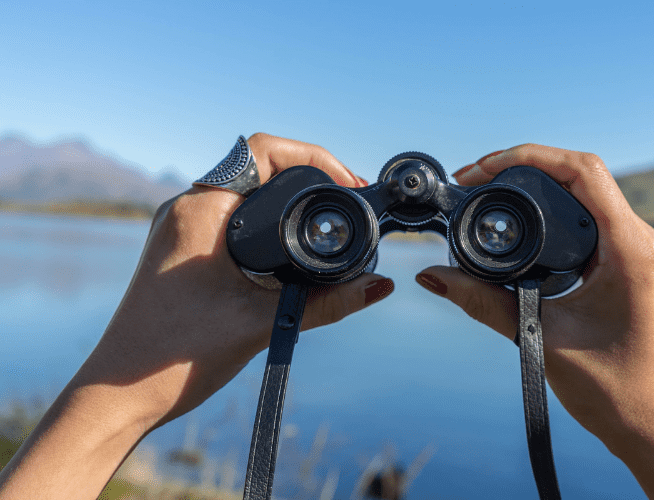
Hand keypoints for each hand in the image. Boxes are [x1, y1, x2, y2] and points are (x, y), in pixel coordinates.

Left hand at [91, 133, 394, 428]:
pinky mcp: (183, 251)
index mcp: (200, 210)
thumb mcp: (260, 324)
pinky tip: (291, 250)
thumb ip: (326, 304)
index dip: (314, 157)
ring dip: (287, 201)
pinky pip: (234, 220)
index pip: (263, 151)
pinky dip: (268, 223)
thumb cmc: (173, 356)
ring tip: (326, 224)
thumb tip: (377, 286)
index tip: (348, 184)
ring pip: (247, 194)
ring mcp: (182, 229)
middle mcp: (187, 209)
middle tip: (346, 203)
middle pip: (259, 168)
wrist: (118, 393)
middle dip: (308, 178)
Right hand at [414, 144, 653, 498]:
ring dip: (538, 188)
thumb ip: (482, 302)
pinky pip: (589, 221)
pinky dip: (552, 213)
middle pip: (581, 174)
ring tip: (490, 194)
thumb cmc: (615, 391)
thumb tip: (432, 277)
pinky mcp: (628, 265)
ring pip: (585, 195)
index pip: (582, 171)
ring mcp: (637, 251)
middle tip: (475, 179)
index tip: (482, 168)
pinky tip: (521, 226)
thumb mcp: (540, 338)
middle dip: (525, 167)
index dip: (528, 157)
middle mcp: (640, 240)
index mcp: (630, 248)